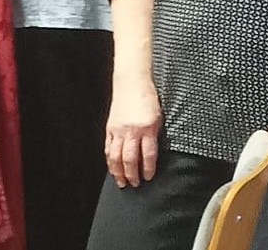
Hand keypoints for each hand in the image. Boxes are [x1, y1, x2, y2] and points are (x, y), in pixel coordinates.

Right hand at [104, 73, 161, 187]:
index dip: (148, 169)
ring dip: (118, 172)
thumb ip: (154, 136)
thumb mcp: (158, 118)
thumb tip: (150, 155)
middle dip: (132, 175)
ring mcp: (118, 130)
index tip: (148, 177)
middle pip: (130, 159)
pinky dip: (110, 160)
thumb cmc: (147, 98)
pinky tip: (112, 167)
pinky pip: (109, 148)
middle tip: (135, 184)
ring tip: (121, 182)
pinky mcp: (110, 128)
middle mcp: (131, 131)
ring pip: (116, 156)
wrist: (132, 83)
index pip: (148, 155)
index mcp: (147, 128)